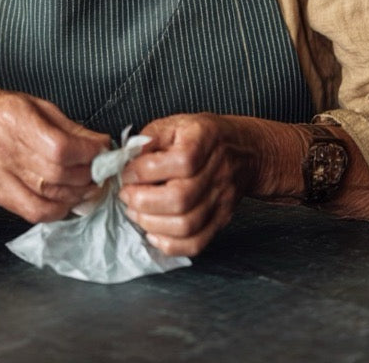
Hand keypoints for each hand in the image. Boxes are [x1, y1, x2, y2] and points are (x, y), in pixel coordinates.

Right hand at [0, 85, 109, 222]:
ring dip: (75, 195)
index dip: (87, 154)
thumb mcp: (37, 105)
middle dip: (86, 176)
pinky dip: (56, 210)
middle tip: (100, 171)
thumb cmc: (2, 109)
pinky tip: (66, 199)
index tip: (103, 151)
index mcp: (13, 117)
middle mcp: (0, 147)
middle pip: (55, 175)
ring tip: (88, 186)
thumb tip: (101, 146)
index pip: (60, 148)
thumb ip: (70, 128)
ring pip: (46, 198)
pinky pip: (31, 212)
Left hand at [119, 113, 258, 256]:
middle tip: (126, 195)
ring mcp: (221, 200)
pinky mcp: (221, 219)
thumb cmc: (200, 135)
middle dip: (143, 201)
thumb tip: (126, 158)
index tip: (126, 174)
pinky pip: (197, 243)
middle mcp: (216, 172)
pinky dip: (171, 245)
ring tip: (135, 212)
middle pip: (180, 199)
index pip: (179, 162)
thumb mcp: (174, 123)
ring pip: (187, 225)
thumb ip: (149, 138)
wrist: (242, 150)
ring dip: (152, 223)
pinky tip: (153, 233)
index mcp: (203, 140)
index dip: (145, 171)